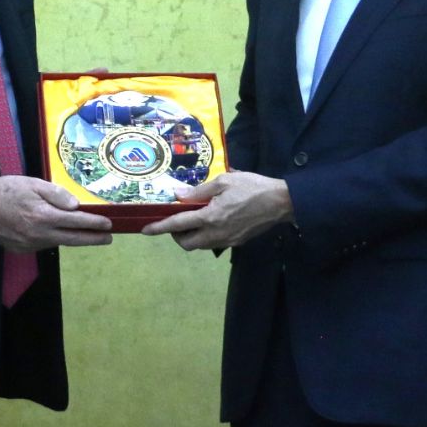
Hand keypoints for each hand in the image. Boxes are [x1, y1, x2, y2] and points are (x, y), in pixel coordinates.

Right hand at [0, 176, 113, 250]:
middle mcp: (39, 235)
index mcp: (44, 216)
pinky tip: (58, 233)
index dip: (95, 224)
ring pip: (58, 243)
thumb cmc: (8, 189)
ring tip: (87, 235)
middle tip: (108, 238)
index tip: (108, 225)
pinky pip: (43, 245)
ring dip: (73, 239)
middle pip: (73, 240)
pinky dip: (54, 239)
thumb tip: (76, 206)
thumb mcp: (34, 184)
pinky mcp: (21, 249)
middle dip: (93, 239)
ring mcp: (30, 245)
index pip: (76, 222)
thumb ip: (57, 195)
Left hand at [141, 171, 291, 250]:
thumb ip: (199, 191)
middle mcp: (216, 233)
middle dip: (176, 236)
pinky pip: (214, 243)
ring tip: (194, 220)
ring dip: (192, 236)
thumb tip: (179, 196)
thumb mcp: (224, 181)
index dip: (159, 227)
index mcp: (210, 217)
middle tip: (177, 221)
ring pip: (200, 246)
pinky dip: (207, 236)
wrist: (281, 202)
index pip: (178, 225)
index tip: (145, 230)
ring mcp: (227, 240)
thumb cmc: (252, 187)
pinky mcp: (237, 243)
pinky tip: (212, 222)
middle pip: (186, 244)